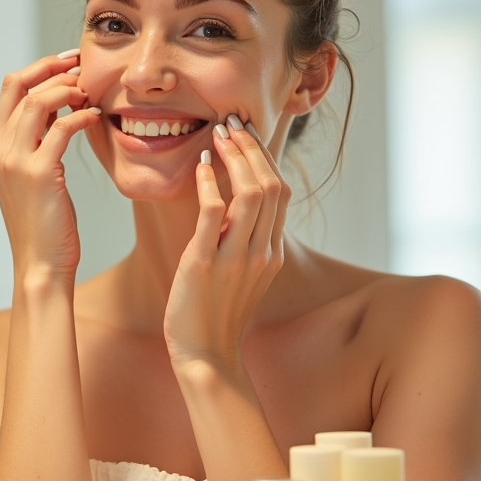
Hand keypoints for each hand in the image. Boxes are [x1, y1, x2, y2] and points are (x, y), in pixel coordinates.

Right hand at [0, 53, 100, 284]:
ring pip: (38, 101)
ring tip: (89, 92)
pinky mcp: (38, 174)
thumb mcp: (33, 175)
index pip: (9, 88)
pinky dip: (81, 116)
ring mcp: (14, 161)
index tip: (67, 63)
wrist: (41, 264)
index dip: (38, 68)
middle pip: (18, 85)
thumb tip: (58, 105)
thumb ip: (37, 141)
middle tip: (80, 66)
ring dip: (68, 89)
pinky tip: (94, 118)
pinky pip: (61, 128)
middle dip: (51, 68)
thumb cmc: (44, 223)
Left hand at [164, 117, 291, 368]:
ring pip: (251, 194)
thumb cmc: (217, 314)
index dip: (264, 158)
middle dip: (251, 148)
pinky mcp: (206, 264)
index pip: (280, 192)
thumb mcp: (242, 275)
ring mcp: (237, 258)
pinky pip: (214, 213)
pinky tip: (200, 167)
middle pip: (271, 185)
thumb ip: (246, 241)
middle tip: (230, 124)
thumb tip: (238, 207)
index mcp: (272, 252)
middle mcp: (262, 252)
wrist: (205, 356)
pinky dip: (209, 184)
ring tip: (217, 135)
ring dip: (235, 157)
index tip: (244, 135)